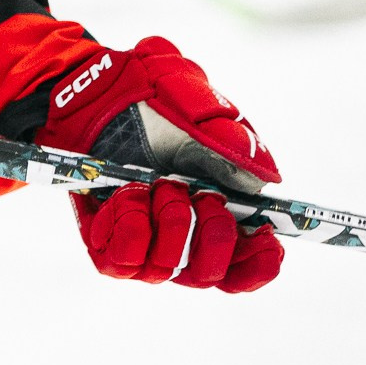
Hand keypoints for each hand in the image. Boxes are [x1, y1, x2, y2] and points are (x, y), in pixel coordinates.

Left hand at [37, 36, 282, 291]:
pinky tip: (128, 194)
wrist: (98, 90)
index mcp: (215, 217)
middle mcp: (179, 239)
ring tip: (160, 184)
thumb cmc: (154, 101)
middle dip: (214, 235)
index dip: (259, 264)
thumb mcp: (198, 109)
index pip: (245, 267)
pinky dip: (130, 225)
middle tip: (204, 196)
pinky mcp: (103, 241)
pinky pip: (122, 260)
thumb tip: (263, 178)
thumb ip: (232, 142)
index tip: (267, 240)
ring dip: (170, 223)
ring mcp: (141, 242)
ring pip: (166, 269)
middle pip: (208, 274)